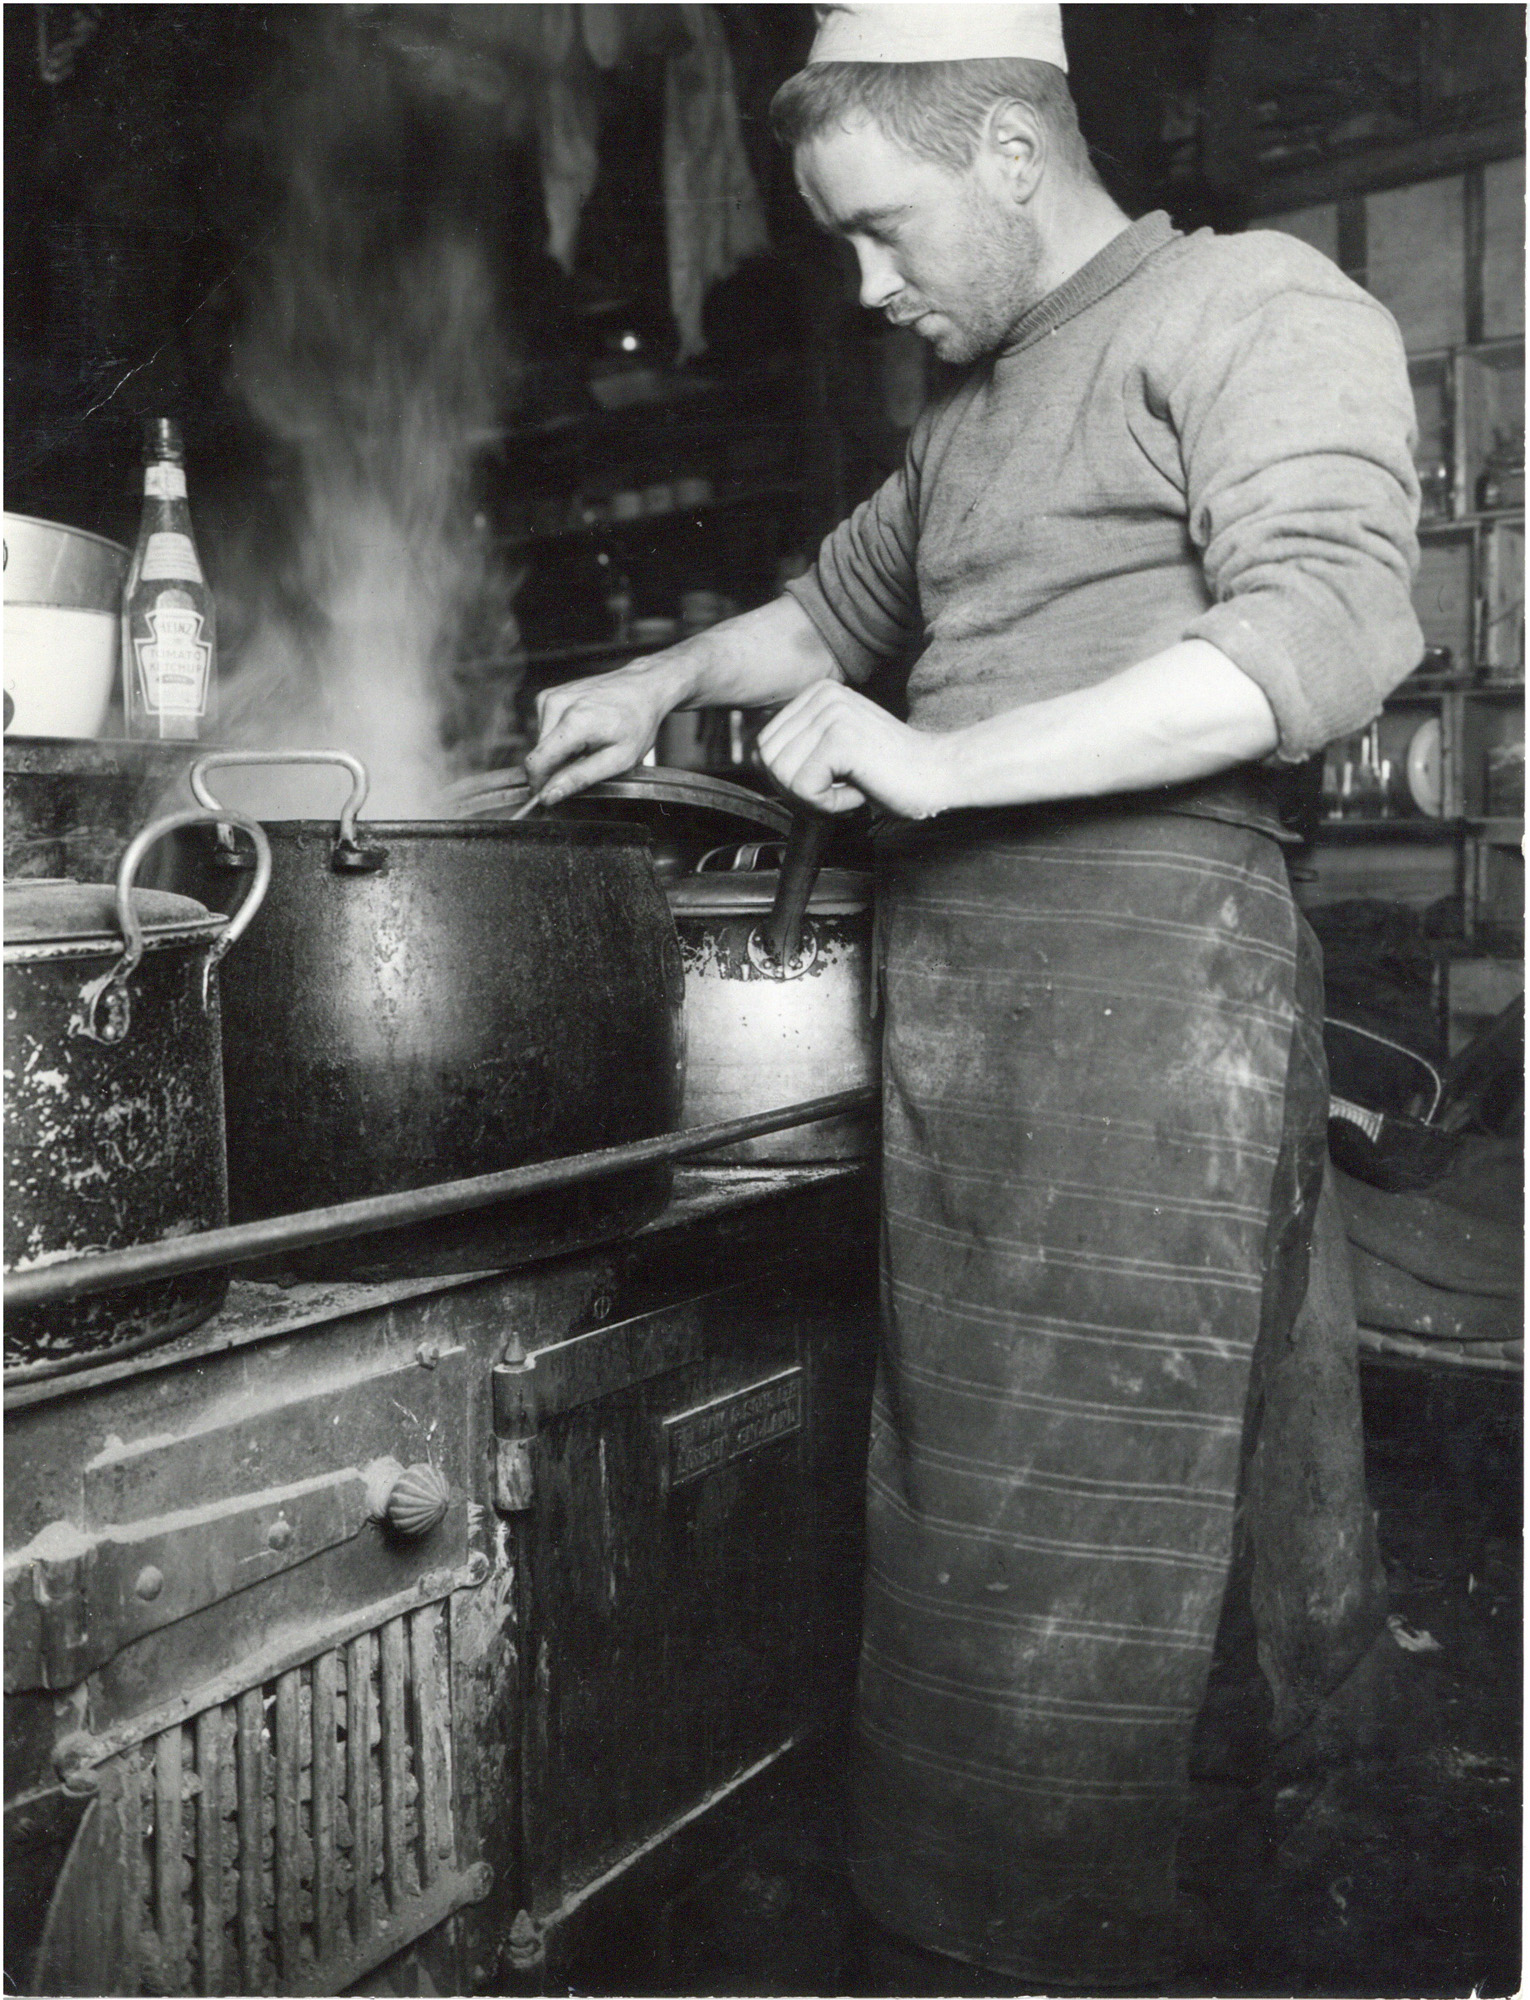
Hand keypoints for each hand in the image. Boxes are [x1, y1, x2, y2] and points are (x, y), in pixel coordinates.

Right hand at [524, 661, 672, 805]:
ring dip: (559, 751)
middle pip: (537, 754)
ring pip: (539, 743)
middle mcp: (557, 705)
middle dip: (555, 767)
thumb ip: (580, 778)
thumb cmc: (638, 721)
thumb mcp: (618, 760)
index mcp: (574, 722)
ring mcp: (551, 697)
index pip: (536, 763)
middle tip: (585, 763)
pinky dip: (559, 736)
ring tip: (587, 743)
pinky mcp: (549, 696)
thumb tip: (549, 794)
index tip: (551, 795)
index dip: (540, 785)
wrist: (643, 687)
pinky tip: (581, 731)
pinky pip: (544, 729)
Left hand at [755, 681, 956, 819]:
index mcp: (818, 693)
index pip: (765, 745)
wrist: (940, 775)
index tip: (834, 778)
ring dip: (817, 798)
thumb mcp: (834, 752)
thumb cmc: (891, 773)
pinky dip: (830, 805)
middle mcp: (822, 694)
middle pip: (767, 759)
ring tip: (853, 787)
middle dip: (798, 789)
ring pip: (782, 775)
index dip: (792, 778)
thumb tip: (756, 758)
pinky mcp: (840, 737)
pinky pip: (804, 789)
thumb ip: (798, 747)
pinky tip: (860, 792)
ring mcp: (831, 712)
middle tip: (841, 789)